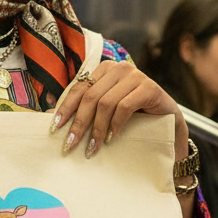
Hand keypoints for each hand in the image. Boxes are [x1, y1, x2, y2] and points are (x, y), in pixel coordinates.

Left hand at [50, 62, 189, 159]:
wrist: (169, 126)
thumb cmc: (133, 119)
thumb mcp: (105, 114)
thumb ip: (82, 111)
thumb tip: (49, 118)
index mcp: (104, 70)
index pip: (78, 88)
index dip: (65, 108)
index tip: (54, 128)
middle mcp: (119, 68)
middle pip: (90, 96)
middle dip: (78, 123)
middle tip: (70, 145)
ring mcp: (136, 76)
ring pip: (106, 102)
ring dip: (96, 128)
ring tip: (91, 148)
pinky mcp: (150, 88)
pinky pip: (125, 106)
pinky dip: (115, 124)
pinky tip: (110, 139)